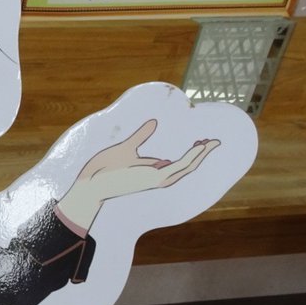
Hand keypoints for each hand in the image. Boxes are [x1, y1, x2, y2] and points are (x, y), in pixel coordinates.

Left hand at [56, 120, 219, 230]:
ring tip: (212, 143)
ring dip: (200, 155)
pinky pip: (178, 167)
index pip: (177, 163)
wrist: (91, 182)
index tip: (200, 141)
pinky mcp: (154, 178)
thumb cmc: (104, 168)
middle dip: (200, 154)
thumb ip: (141, 136)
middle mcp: (157, 177)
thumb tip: (153, 123)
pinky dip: (190, 158)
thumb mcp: (126, 147)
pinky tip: (199, 147)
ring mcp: (156, 179)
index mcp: (151, 171)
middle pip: (186, 166)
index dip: (190, 153)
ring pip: (186, 167)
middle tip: (214, 141)